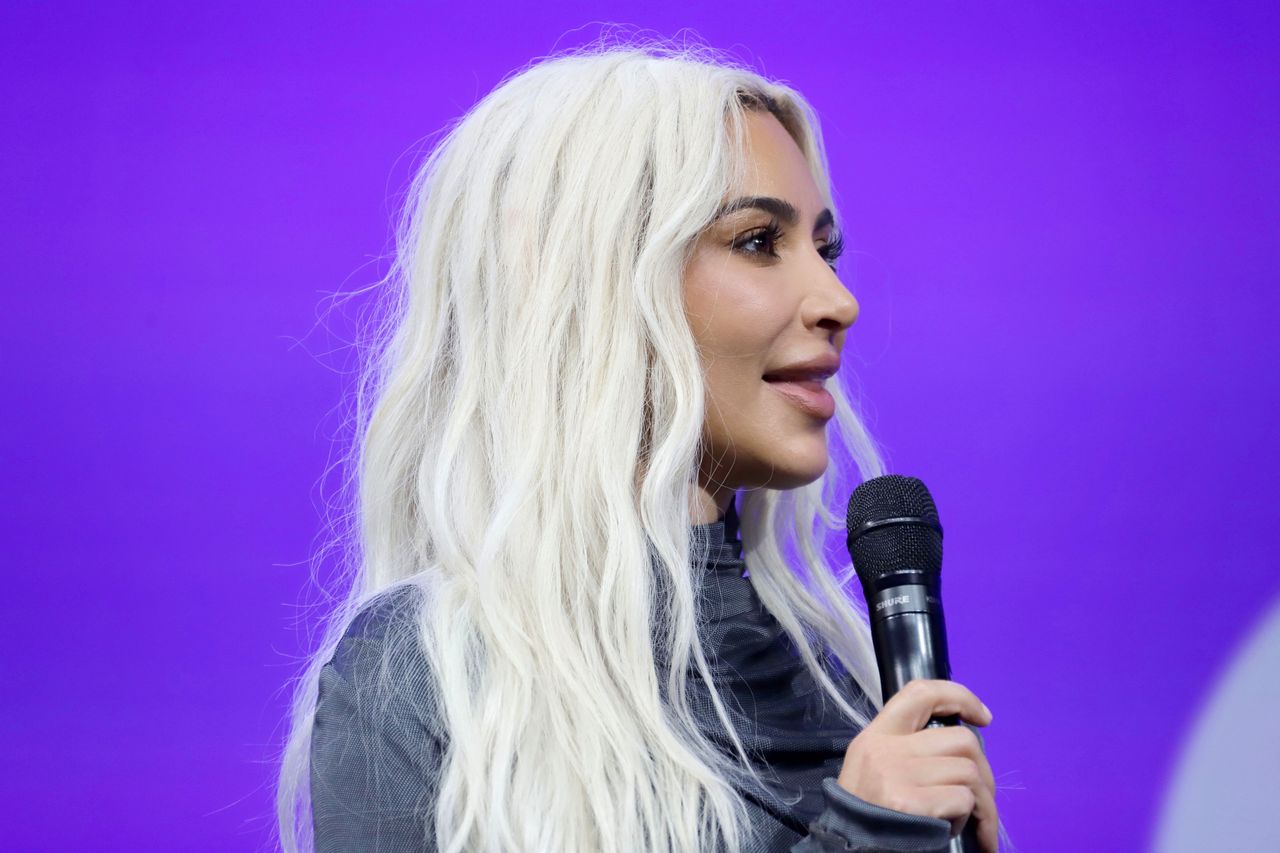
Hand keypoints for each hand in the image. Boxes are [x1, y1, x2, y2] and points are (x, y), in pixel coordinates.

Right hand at [836, 679, 997, 851]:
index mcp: (876, 735)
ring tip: (972, 821)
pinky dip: (970, 818)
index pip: (920, 693)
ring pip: (968, 771)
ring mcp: (896, 774)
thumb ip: (909, 747)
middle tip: (982, 798)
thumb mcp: (876, 766)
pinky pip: (963, 799)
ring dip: (981, 802)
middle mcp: (885, 749)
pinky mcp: (909, 803)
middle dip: (983, 771)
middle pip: (961, 740)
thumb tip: (960, 743)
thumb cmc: (869, 812)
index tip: (984, 717)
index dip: (959, 696)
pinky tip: (954, 830)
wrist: (849, 849)